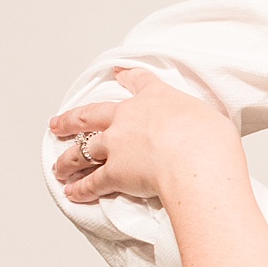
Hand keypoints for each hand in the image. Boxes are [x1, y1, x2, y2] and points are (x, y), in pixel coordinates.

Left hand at [51, 71, 236, 204]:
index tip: (118, 73)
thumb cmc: (209, 139)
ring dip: (67, 160)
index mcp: (154, 99)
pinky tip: (72, 193)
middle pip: (90, 116)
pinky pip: (92, 183)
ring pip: (83, 151)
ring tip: (59, 167)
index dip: (127, 76)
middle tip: (57, 124)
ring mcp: (116, 146)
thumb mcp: (208, 117)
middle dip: (71, 120)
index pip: (139, 82)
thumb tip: (200, 129)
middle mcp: (127, 119)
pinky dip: (80, 189)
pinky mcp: (114, 173)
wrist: (196, 159)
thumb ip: (195, 121)